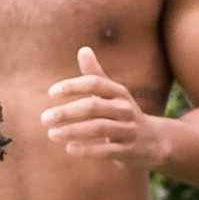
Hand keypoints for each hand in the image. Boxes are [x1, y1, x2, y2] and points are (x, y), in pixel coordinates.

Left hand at [42, 47, 166, 168]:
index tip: (52, 93)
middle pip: (94, 106)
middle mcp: (125, 108)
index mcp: (118, 92)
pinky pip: (107, 149)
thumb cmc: (123, 114)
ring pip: (99, 128)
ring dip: (73, 131)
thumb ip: (95, 74)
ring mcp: (128, 129)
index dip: (73, 86)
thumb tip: (83, 49)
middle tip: (44, 118)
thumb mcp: (112, 94)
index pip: (95, 83)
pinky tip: (69, 149)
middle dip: (67, 112)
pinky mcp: (129, 150)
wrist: (154, 141)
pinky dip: (88, 149)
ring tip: (52, 134)